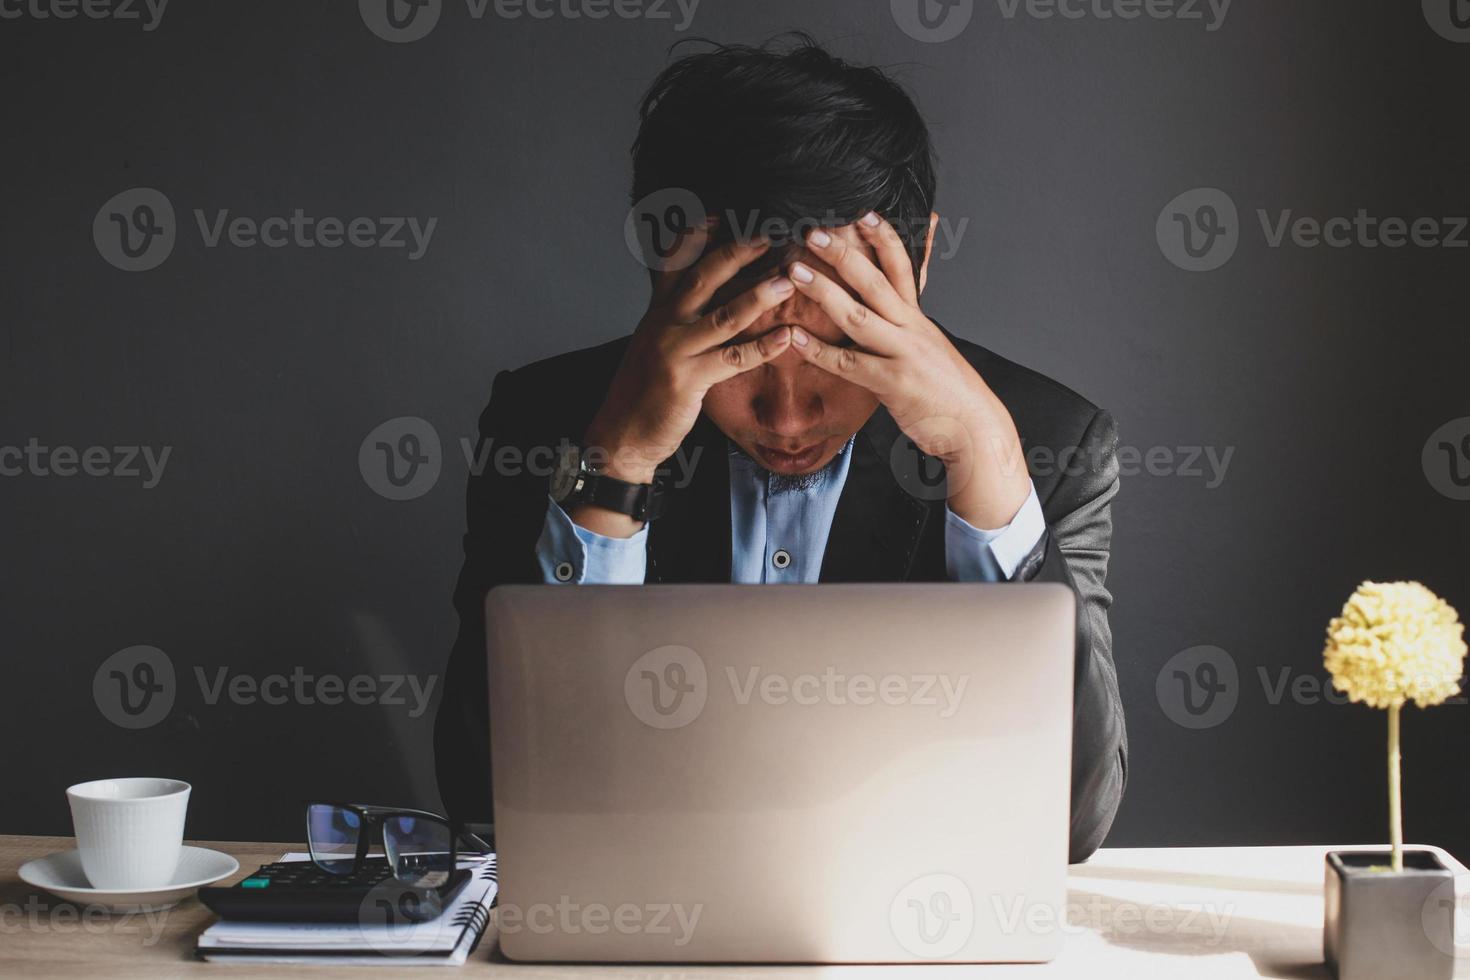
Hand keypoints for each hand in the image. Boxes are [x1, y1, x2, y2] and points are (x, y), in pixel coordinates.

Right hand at [577, 228, 794, 535]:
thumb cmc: (643, 392)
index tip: (720, 213)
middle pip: (703, 278)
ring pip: (723, 316)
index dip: (695, 237)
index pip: (674, 264)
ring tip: (789, 279)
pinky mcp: (688, 380)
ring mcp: (675, 350)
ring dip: (758, 295)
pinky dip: (763, 347)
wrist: (621, 434)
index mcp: (657, 313)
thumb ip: (676, 318)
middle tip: (769, 233)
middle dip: (737, 253)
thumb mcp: (653, 344)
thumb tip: (702, 298)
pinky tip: (787, 336)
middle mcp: (664, 324)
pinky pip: (733, 358)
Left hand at [787, 214, 1031, 529]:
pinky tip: (793, 337)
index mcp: (919, 319)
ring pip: (858, 315)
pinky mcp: (892, 383)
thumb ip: (906, 329)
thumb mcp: (930, 350)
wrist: (975, 429)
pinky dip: (818, 350)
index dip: (884, 238)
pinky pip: (848, 362)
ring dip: (824, 291)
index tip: (863, 212)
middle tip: (814, 231)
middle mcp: (912, 329)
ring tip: (795, 272)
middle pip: (875, 281)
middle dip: (844, 254)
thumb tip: (887, 312)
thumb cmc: (948, 393)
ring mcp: (903, 354)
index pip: (903, 267)